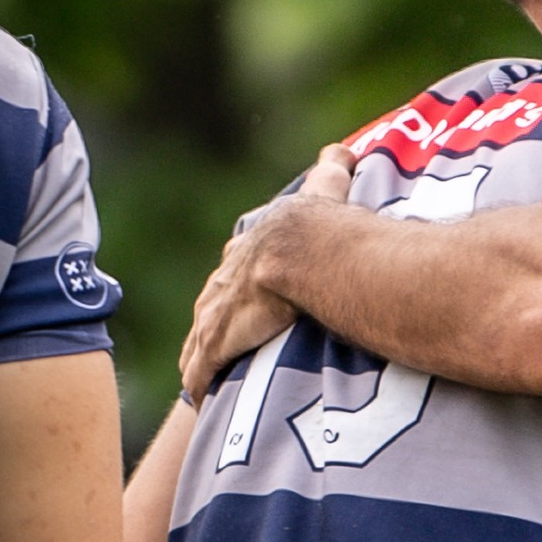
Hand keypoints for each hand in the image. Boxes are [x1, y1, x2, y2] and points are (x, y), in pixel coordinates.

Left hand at [178, 144, 356, 404]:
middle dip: (214, 317)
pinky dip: (199, 378)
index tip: (241, 289)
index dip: (238, 278)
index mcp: (254, 246)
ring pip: (203, 335)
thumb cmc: (322, 223)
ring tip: (202, 375)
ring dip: (202, 354)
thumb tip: (343, 147)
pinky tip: (198, 394)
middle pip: (214, 300)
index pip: (238, 262)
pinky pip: (204, 364)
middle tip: (217, 334)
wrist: (305, 249)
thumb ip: (332, 169)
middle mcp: (230, 276)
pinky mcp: (220, 337)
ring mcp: (221, 308)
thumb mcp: (326, 190)